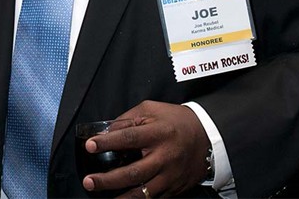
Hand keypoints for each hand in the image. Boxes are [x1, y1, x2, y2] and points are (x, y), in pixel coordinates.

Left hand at [81, 101, 210, 197]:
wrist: (208, 136)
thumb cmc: (176, 121)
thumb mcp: (152, 110)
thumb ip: (128, 119)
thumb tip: (105, 132)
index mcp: (158, 133)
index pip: (128, 137)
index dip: (107, 142)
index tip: (90, 145)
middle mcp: (164, 157)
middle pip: (133, 172)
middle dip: (108, 179)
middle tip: (90, 181)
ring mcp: (170, 176)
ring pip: (142, 192)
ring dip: (121, 198)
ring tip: (101, 197)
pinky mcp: (174, 188)